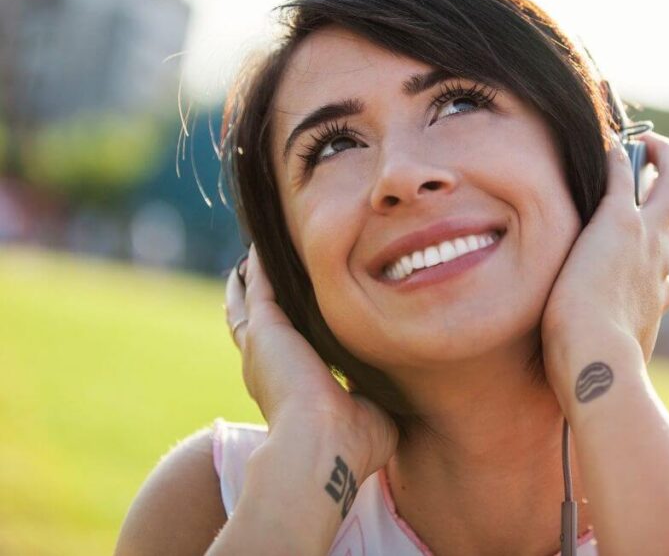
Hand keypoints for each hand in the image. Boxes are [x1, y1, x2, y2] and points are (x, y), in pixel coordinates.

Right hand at [224, 244, 397, 481]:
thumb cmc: (351, 443)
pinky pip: (260, 284)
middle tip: (264, 268)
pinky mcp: (265, 328)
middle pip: (256, 320)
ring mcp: (263, 345)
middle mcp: (268, 366)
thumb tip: (396, 382)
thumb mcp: (369, 411)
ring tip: (260, 247)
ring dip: (254, 275)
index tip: (295, 309)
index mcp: (290, 388)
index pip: (283, 351)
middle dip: (259, 296)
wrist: (321, 447)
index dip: (285, 329)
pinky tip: (265, 243)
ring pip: (251, 299)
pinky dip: (261, 264)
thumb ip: (374, 390)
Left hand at [540, 132, 668, 384]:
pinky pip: (625, 176)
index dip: (661, 246)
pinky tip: (611, 143)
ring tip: (651, 141)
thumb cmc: (597, 375)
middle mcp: (662, 263)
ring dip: (666, 159)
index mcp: (658, 295)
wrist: (600, 367)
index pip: (668, 262)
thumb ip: (616, 355)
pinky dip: (623, 157)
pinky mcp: (618, 223)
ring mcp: (646, 240)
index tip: (646, 241)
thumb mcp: (614, 364)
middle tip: (661, 171)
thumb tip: (606, 375)